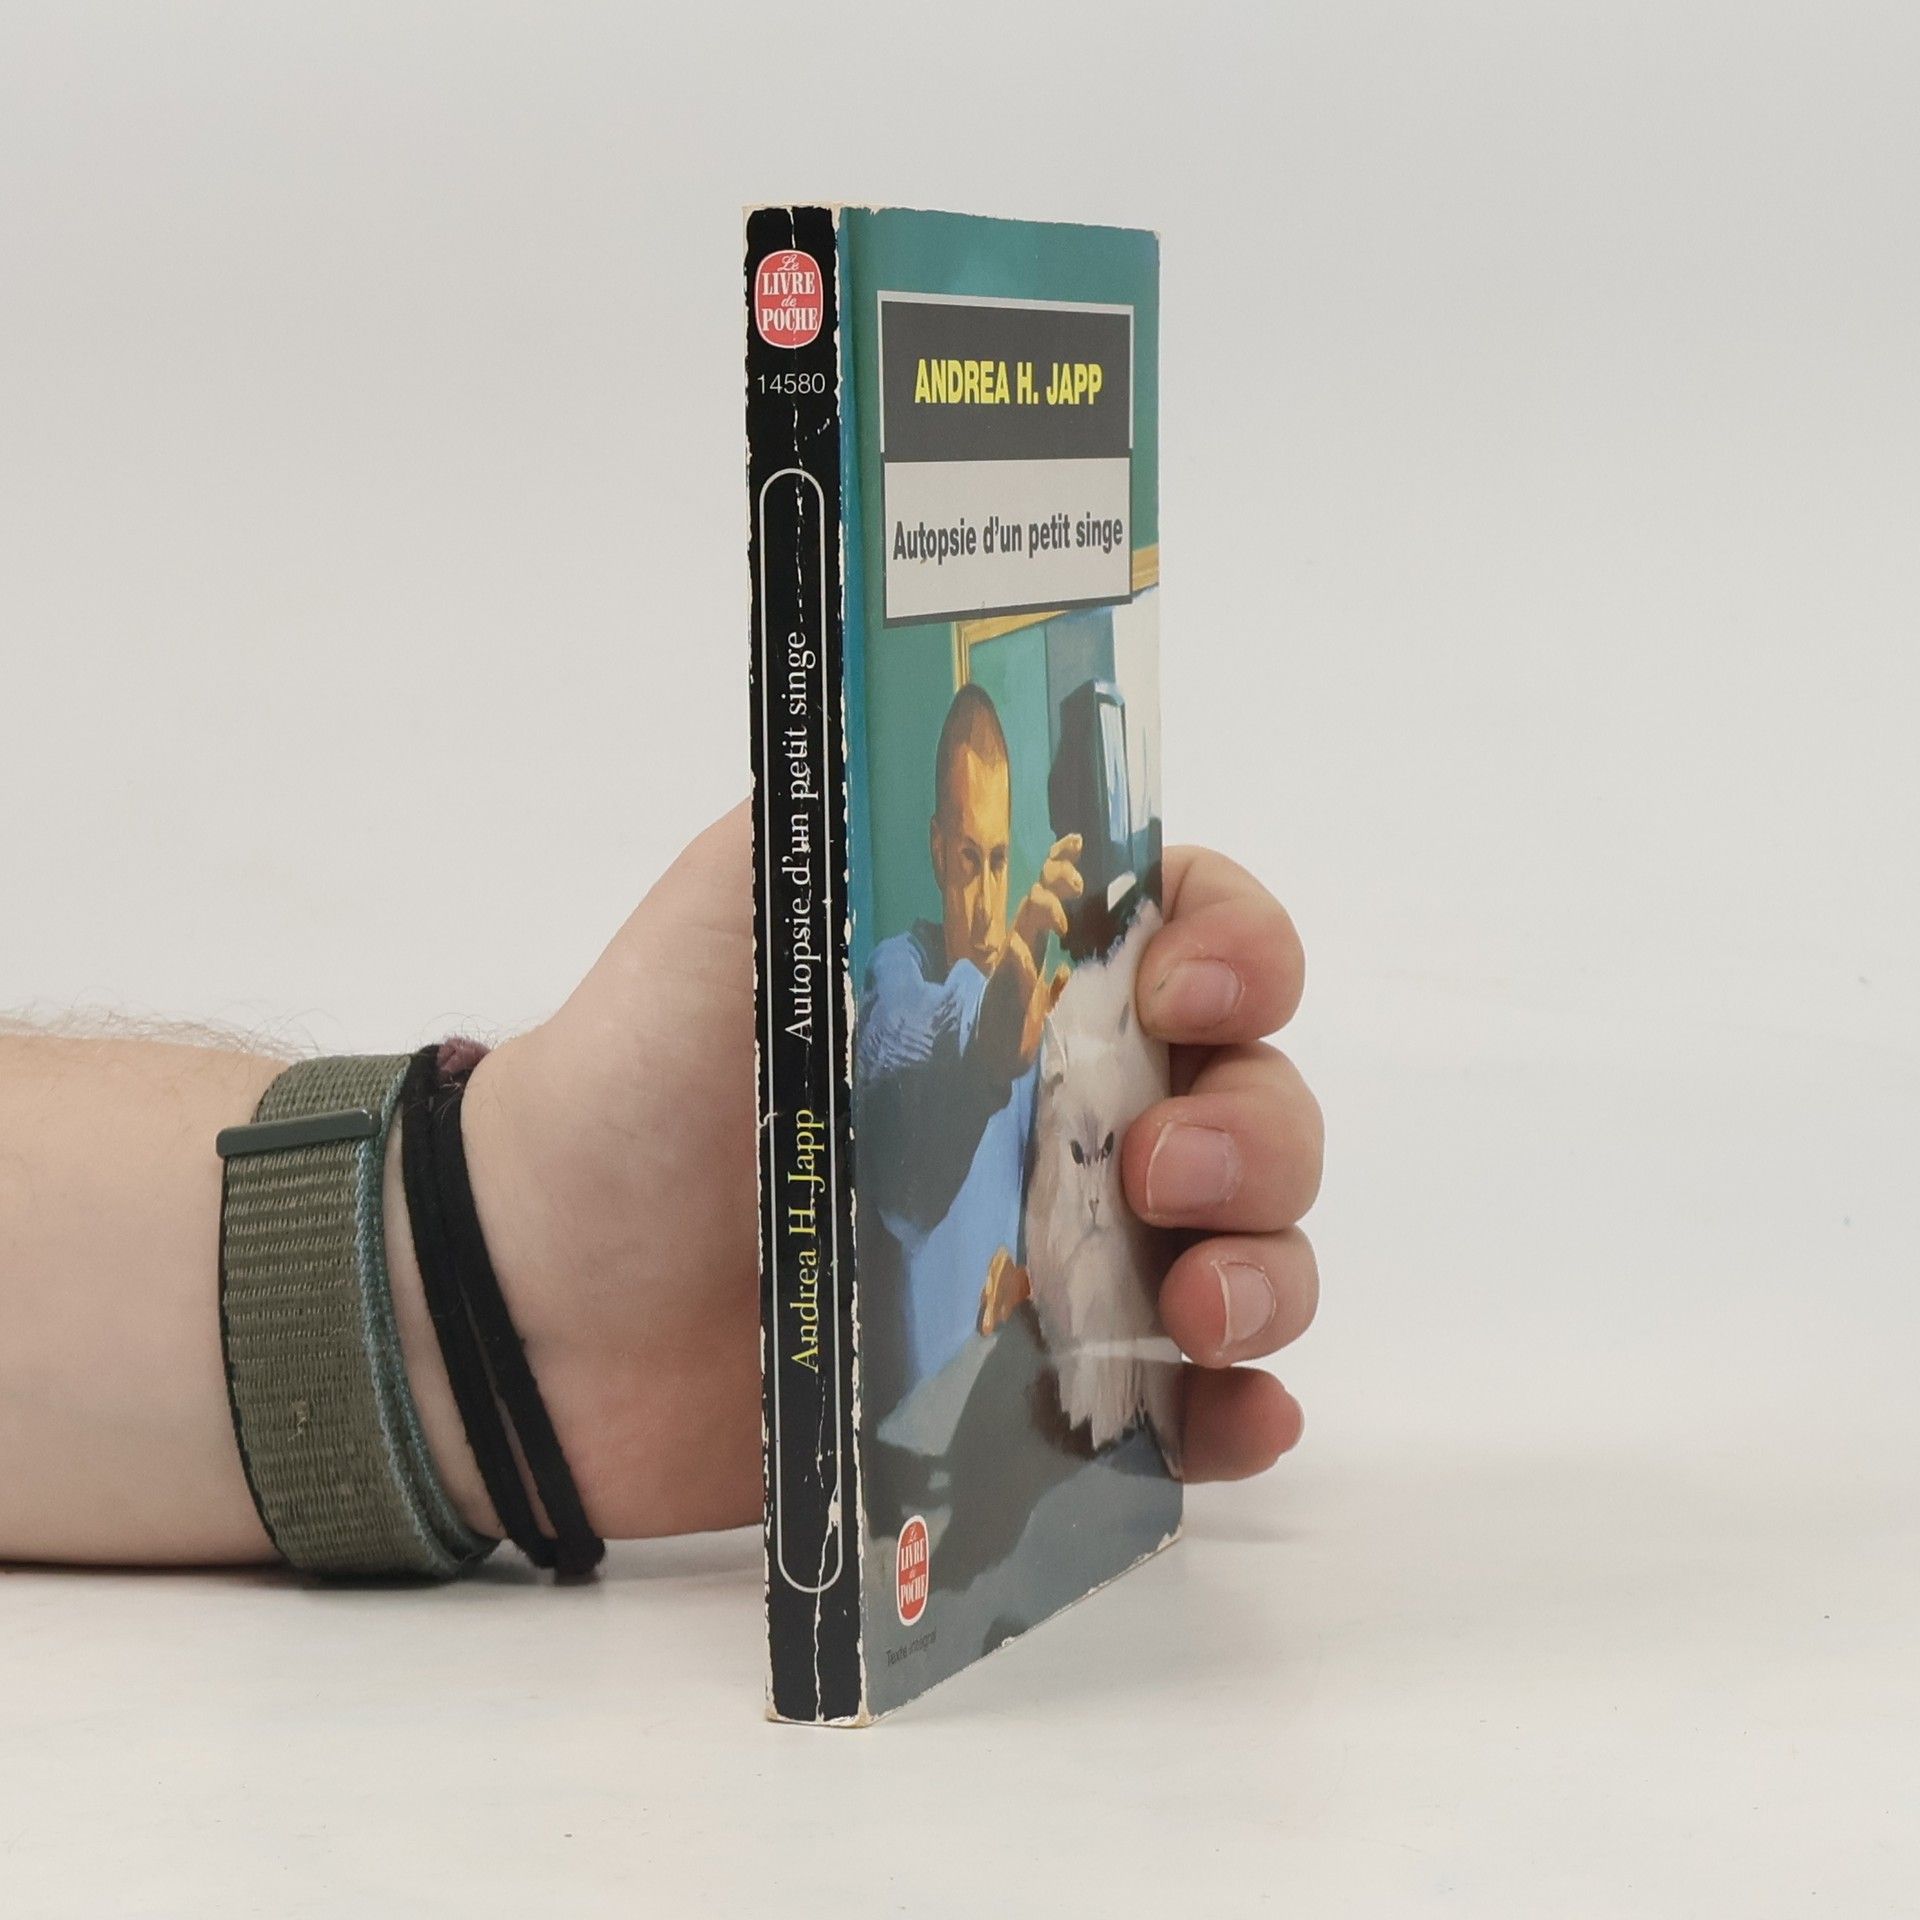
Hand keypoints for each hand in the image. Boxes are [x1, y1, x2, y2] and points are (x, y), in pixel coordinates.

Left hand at [424, 807, 1319, 1542]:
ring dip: (1267, 1274)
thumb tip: (980, 726)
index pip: (1199, 939)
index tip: (1187, 993)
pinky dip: (1238, 1416)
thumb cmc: (639, 1083)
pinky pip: (1185, 1407)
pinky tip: (1235, 1420)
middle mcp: (1068, 1114)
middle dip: (1255, 1132)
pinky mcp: (1036, 1395)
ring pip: (1250, 1251)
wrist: (540, 1295)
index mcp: (1025, 985)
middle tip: (1158, 1171)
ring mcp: (1064, 1259)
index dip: (1240, 954)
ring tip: (1192, 1313)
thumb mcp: (739, 905)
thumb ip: (852, 808)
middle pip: (1255, 1102)